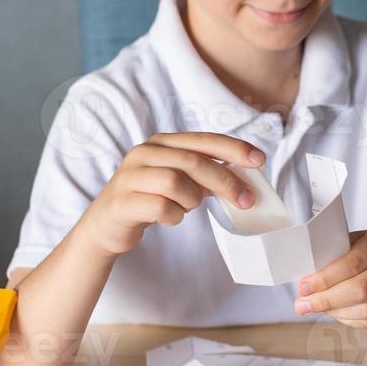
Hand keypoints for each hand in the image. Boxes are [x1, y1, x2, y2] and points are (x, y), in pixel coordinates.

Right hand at [79, 132, 264, 256]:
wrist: (106, 225)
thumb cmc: (150, 200)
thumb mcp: (180, 182)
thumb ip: (205, 175)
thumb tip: (244, 179)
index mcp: (162, 143)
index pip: (204, 140)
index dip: (234, 148)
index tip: (260, 160)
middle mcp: (144, 153)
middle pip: (194, 162)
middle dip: (225, 181)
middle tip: (245, 200)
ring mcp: (130, 176)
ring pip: (177, 183)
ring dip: (192, 200)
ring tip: (186, 207)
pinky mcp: (122, 201)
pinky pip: (161, 207)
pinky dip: (174, 216)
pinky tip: (170, 218)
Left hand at [295, 227, 366, 327]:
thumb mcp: (356, 242)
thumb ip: (334, 256)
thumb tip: (305, 283)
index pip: (352, 262)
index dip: (325, 278)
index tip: (302, 287)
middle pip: (361, 290)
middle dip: (327, 300)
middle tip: (302, 306)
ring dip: (338, 313)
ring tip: (321, 309)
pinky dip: (354, 322)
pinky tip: (340, 315)